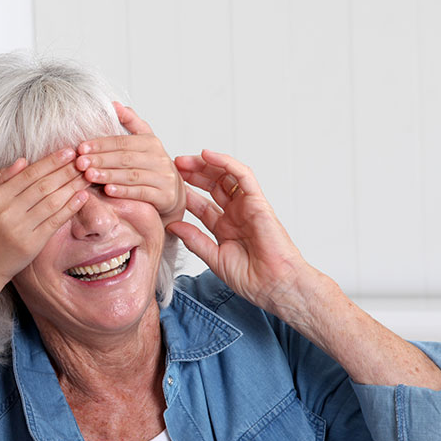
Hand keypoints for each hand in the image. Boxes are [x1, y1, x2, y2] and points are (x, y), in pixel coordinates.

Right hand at [0, 148, 89, 285]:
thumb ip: (2, 179)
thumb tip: (23, 160)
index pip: (29, 174)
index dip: (51, 161)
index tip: (69, 151)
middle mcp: (7, 211)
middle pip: (43, 185)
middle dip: (66, 171)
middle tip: (84, 161)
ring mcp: (19, 228)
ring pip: (51, 201)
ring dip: (72, 187)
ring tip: (87, 176)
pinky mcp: (31, 244)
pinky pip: (55, 222)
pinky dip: (70, 208)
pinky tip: (82, 197)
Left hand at [76, 102, 184, 225]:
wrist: (173, 193)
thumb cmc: (152, 166)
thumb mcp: (144, 141)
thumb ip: (130, 122)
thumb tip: (113, 104)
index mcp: (151, 142)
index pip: (122, 141)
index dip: (101, 144)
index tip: (81, 148)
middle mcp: (159, 158)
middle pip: (125, 158)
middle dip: (100, 160)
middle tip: (80, 163)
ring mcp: (163, 177)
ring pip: (132, 175)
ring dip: (108, 175)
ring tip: (89, 175)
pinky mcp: (164, 195)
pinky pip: (141, 192)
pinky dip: (124, 191)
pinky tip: (108, 190)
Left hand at [167, 150, 310, 313]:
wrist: (275, 285)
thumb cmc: (251, 278)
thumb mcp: (214, 258)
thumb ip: (194, 240)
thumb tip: (171, 225)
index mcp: (225, 227)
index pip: (201, 204)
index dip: (184, 193)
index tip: (165, 187)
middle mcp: (236, 214)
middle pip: (212, 186)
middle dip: (192, 174)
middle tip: (172, 167)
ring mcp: (247, 206)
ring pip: (225, 176)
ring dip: (204, 165)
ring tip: (183, 160)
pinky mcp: (258, 202)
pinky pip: (242, 176)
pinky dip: (226, 163)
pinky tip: (207, 155)